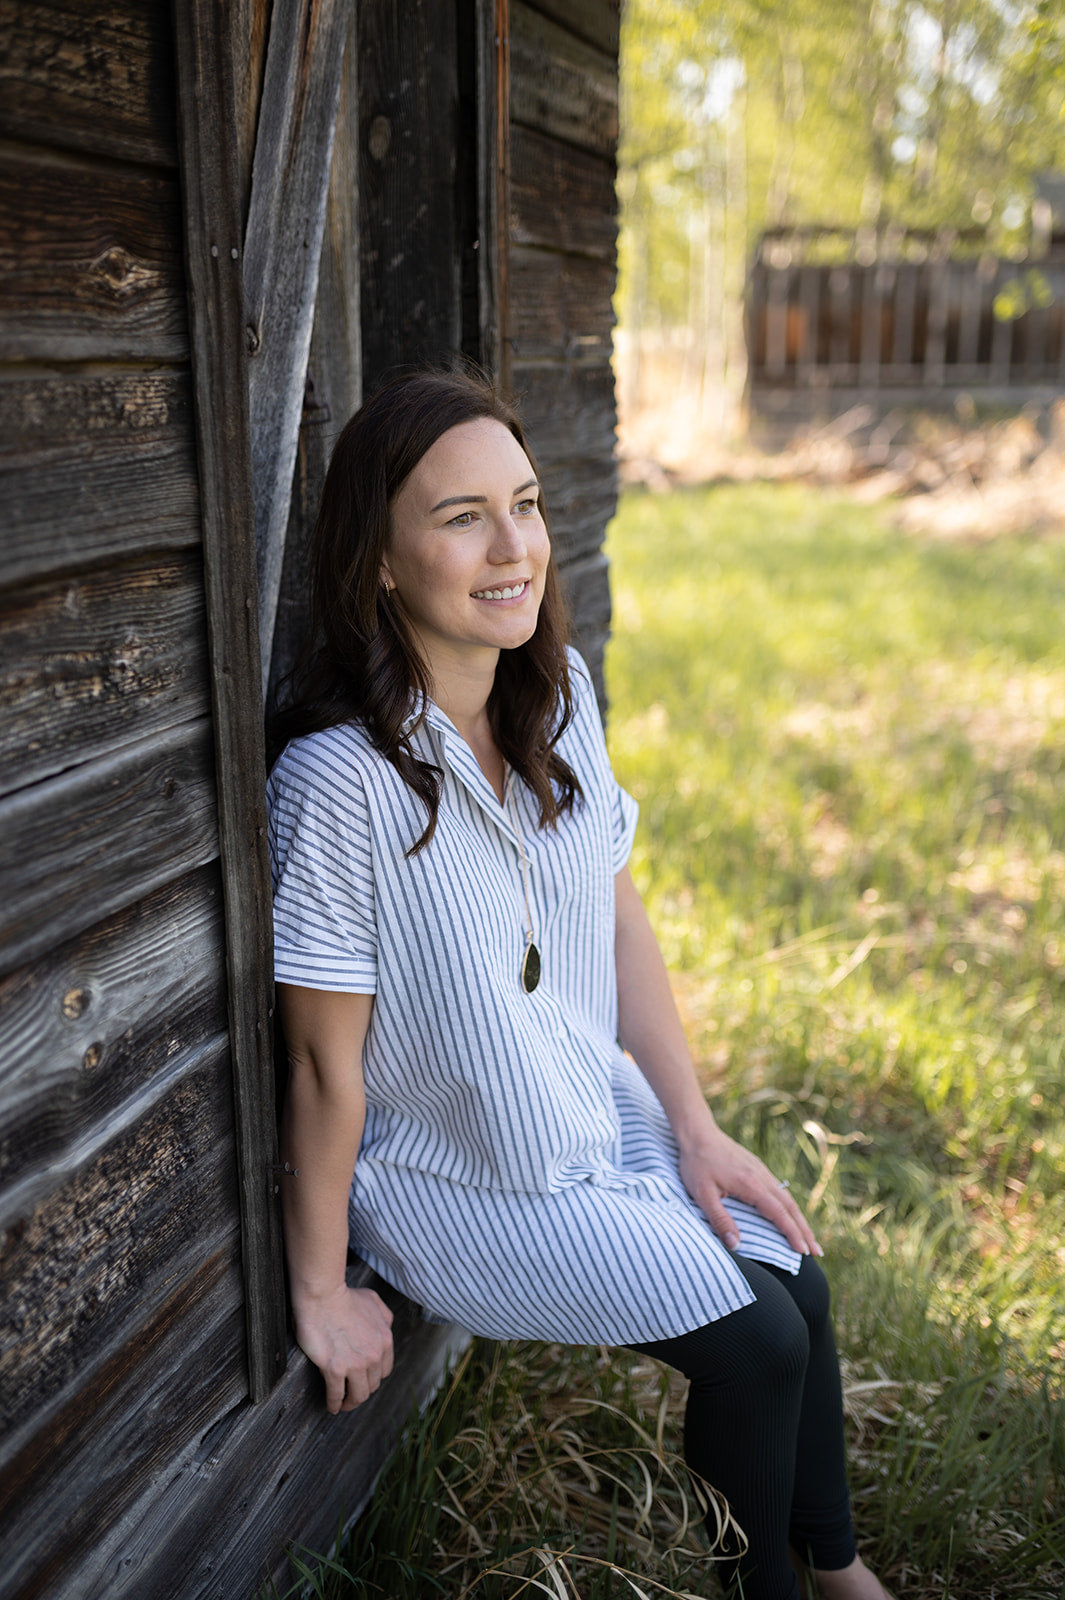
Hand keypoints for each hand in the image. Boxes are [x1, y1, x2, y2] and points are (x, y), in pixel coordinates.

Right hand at [292, 1284, 394, 1413]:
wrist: (323, 1295)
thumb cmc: (344, 1296)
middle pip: (372, 1385)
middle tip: (352, 1394)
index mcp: (385, 1340)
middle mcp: (374, 1355)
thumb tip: (386, 1327)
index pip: (384, 1371)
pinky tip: (331, 1406)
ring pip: (358, 1395)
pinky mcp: (335, 1369)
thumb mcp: (373, 1301)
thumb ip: (384, 1316)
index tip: (364, 1380)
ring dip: (350, 1403)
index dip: (374, 1378)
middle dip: (362, 1391)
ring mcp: (355, 1364)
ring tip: (342, 1405)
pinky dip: (334, 1404)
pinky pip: (336, 1395)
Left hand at [677, 1123, 822, 1258]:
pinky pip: (779, 1190)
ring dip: (800, 1220)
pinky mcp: (757, 1168)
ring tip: (809, 1239)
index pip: (779, 1214)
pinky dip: (789, 1207)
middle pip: (791, 1207)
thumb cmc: (697, 1164)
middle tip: (817, 1252)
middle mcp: (762, 1177)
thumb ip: (719, 1220)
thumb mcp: (702, 1194)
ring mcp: (761, 1171)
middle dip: (805, 1231)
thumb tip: (735, 1245)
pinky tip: (789, 1215)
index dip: (792, 1234)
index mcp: (751, 1185)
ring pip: (787, 1198)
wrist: (698, 1133)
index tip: (804, 1253)